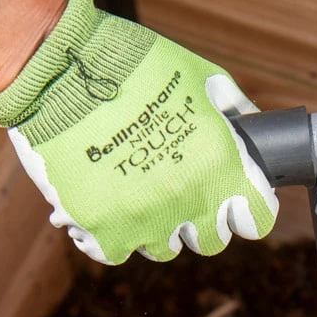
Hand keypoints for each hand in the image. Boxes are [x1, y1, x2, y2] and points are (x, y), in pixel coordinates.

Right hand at [0, 0, 276, 263]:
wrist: (60, 67)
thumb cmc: (133, 64)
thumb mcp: (199, 75)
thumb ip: (233, 108)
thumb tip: (255, 125)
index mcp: (221, 165)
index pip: (256, 219)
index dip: (247, 208)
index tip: (235, 200)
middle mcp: (190, 201)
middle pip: (211, 241)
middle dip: (202, 220)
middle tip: (182, 193)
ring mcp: (145, 220)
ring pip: (164, 248)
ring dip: (157, 226)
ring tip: (137, 192)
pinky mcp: (101, 229)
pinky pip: (116, 252)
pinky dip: (111, 234)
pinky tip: (106, 204)